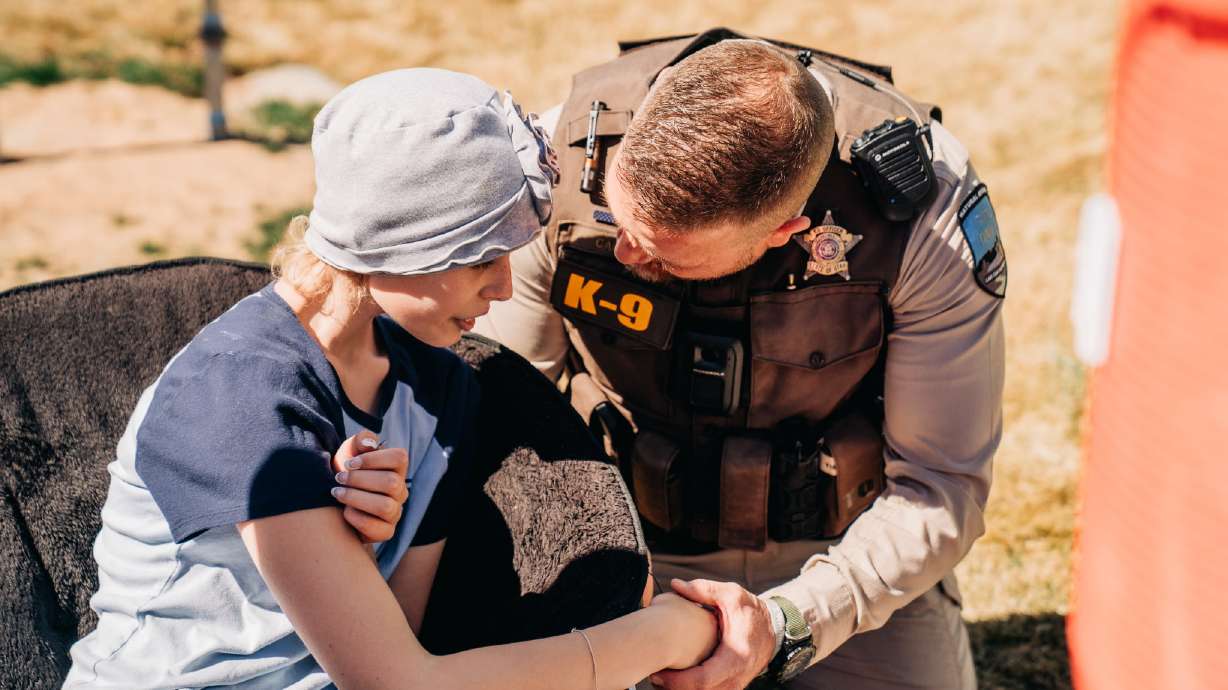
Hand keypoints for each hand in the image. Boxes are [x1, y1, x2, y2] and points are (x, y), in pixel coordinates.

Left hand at [331, 430, 409, 542]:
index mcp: (396, 469)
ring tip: (337, 493)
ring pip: (385, 506)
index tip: (350, 463)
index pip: (399, 458)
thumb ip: (360, 442)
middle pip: (391, 483)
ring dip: (356, 498)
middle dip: (359, 479)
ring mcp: (395, 513)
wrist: (334, 505)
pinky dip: (356, 518)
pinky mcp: (386, 532)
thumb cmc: (345, 474)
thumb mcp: (348, 453)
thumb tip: (369, 443)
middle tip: (339, 478)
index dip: (374, 459)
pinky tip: (344, 512)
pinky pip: (377, 528)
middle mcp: (400, 491)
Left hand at [650, 579, 776, 689]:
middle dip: (674, 689)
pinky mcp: (731, 687)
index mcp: (735, 657)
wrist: (773, 628)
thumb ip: (703, 590)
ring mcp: (734, 686)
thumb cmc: (751, 611)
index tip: (659, 673)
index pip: (703, 680)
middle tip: (653, 676)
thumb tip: (676, 584)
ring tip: (661, 678)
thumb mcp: (731, 595)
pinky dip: (691, 689)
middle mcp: (736, 677)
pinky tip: (677, 679)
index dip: (678, 681)